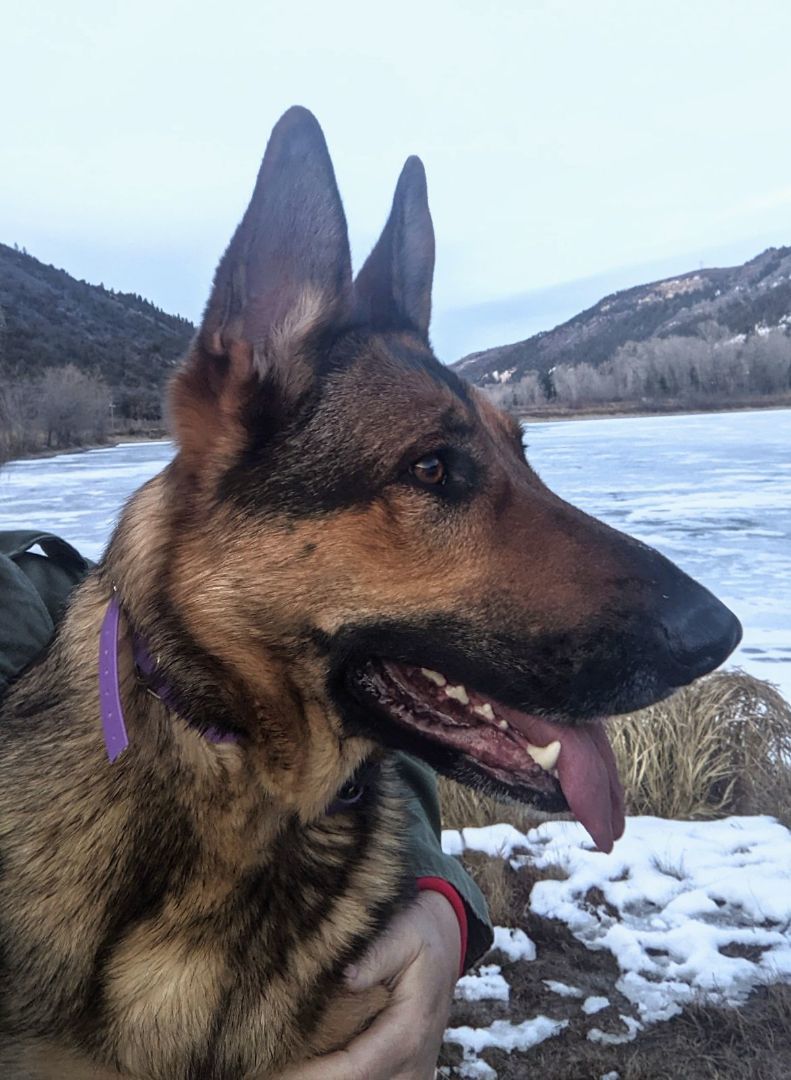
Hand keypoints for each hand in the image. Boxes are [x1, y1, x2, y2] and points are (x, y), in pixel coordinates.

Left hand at [283, 890, 460, 1079]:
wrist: (444, 943)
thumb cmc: (417, 935)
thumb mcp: (402, 933)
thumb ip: (375, 956)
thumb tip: (344, 977)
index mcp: (407, 1033)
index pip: (352, 1071)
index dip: (308, 1076)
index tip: (271, 1070)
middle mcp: (412, 1066)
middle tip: (266, 1067)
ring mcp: (412, 1078)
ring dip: (325, 1078)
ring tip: (282, 1064)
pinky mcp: (405, 1078)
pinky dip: (340, 1077)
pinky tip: (313, 1064)